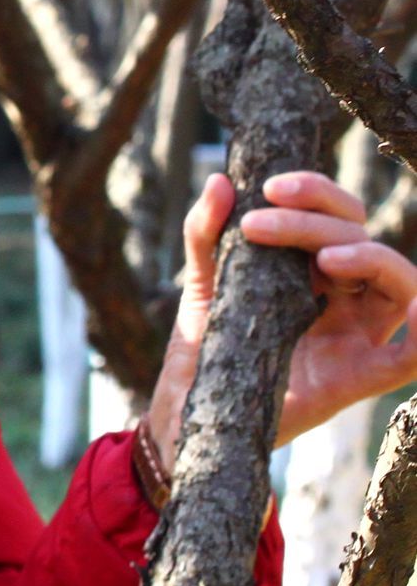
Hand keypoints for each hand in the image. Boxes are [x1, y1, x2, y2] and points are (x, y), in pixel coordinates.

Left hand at [145, 170, 416, 466]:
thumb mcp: (203, 279)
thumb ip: (207, 232)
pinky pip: (410, 358)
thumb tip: (221, 179)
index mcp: (315, 269)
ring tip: (323, 257)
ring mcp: (355, 336)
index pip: (340, 216)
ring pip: (398, 283)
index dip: (316, 193)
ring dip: (369, 258)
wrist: (190, 406)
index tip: (269, 187)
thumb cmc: (206, 342)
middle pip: (361, 241)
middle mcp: (344, 298)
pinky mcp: (357, 379)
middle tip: (257, 224)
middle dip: (313, 222)